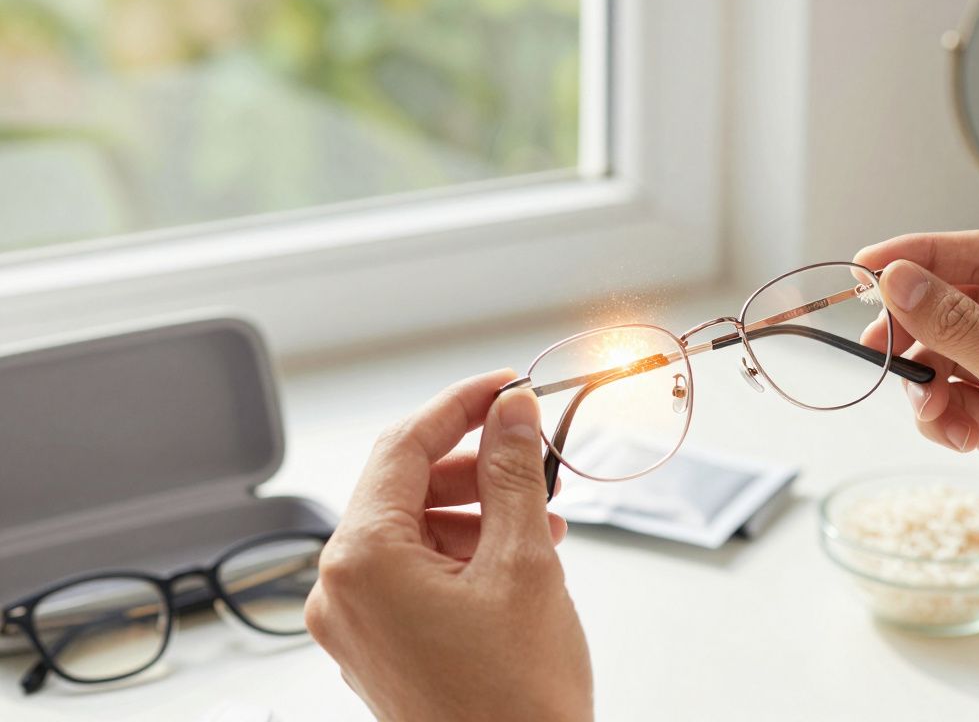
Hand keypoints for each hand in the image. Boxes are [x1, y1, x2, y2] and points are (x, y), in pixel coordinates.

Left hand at [305, 370, 591, 720]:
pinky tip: (515, 553)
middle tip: (531, 451)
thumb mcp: (523, 563)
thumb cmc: (515, 699)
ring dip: (475, 510)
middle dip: (474, 464)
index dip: (458, 405)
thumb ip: (513, 473)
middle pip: (403, 487)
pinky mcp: (379, 646)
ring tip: (539, 516)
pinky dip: (461, 552)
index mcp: (362, 561)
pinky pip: (412, 573)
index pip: (401, 447)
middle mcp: (341, 590)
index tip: (503, 386)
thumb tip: (512, 412)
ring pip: (411, 530)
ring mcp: (356, 624)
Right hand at [856, 230, 978, 669]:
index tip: (867, 266)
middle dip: (917, 326)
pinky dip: (941, 416)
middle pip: (958, 302)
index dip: (923, 255)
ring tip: (932, 409)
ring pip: (947, 353)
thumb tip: (897, 280)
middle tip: (875, 342)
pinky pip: (951, 398)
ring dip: (928, 380)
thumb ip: (957, 325)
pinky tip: (958, 438)